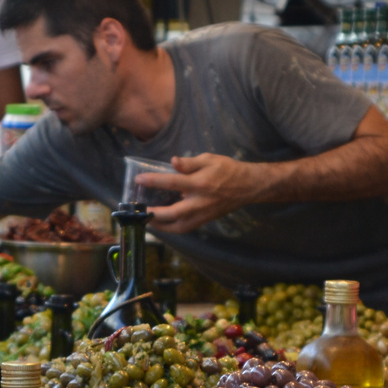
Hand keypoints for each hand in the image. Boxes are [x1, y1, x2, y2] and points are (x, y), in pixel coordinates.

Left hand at [137, 153, 258, 232]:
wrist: (248, 186)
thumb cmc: (228, 170)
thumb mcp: (209, 159)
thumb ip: (189, 163)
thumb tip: (172, 162)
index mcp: (200, 184)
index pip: (172, 183)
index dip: (154, 181)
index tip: (139, 179)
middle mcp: (200, 202)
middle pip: (173, 213)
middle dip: (154, 214)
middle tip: (139, 211)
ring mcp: (203, 214)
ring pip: (178, 226)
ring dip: (161, 226)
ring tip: (147, 221)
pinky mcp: (205, 220)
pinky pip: (185, 228)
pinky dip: (172, 228)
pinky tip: (162, 224)